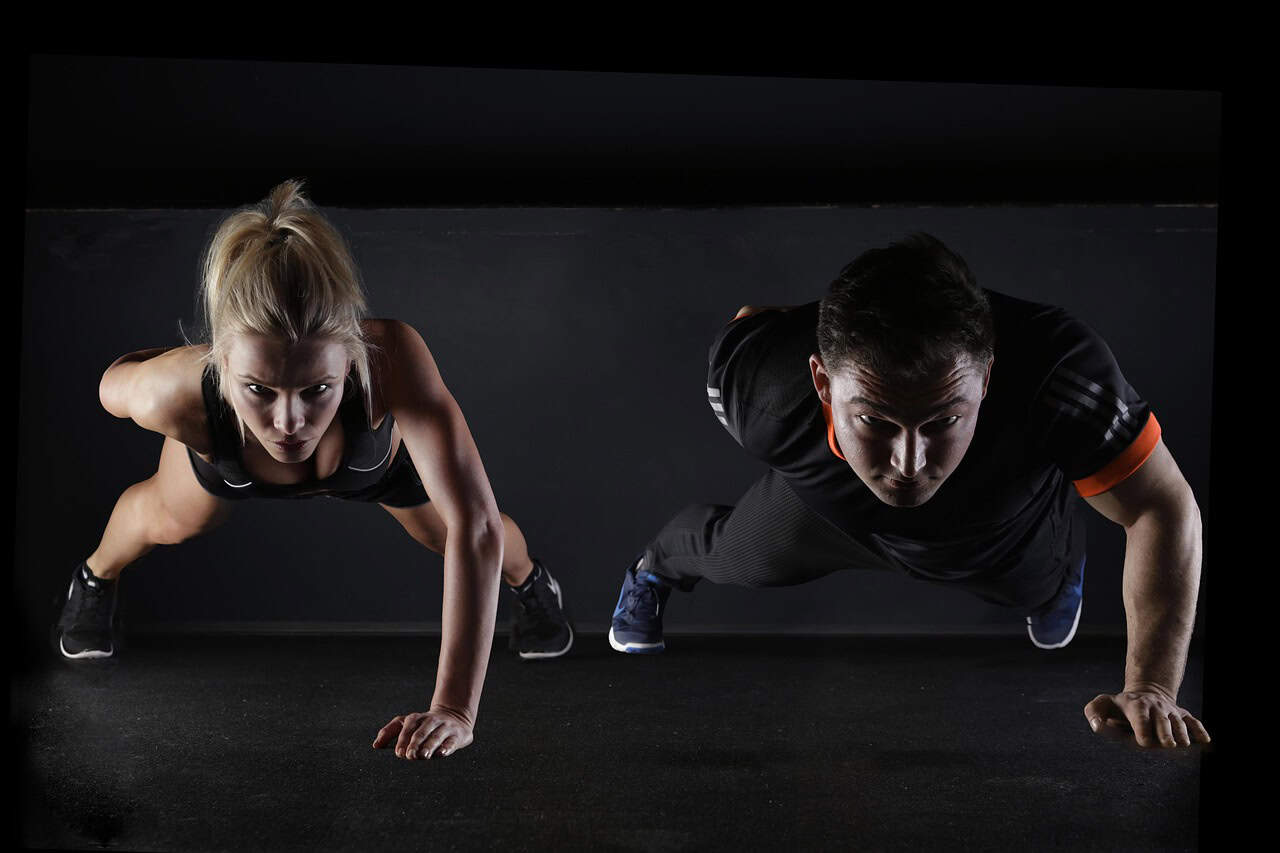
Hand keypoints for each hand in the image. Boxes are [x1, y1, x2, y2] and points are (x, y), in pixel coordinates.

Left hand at [372, 706, 473, 759]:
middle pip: (422, 732)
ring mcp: (445, 727)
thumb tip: (376, 746)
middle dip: (415, 743)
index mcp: (416, 718)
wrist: (455, 715)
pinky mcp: (457, 735)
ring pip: (436, 736)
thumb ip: (389, 732)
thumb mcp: (406, 723)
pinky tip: (442, 754)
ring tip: (423, 756)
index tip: (399, 753)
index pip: (408, 728)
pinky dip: (447, 747)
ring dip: (429, 746)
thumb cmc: (424, 725)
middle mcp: (431, 721)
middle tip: (410, 756)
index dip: (403, 740)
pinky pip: (451, 741)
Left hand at [1083, 685, 1209, 747]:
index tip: (1144, 741)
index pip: (1140, 716)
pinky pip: (1193, 722)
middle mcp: (1156, 708)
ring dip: (1182, 733)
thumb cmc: (1120, 706)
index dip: (1142, 728)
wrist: (1145, 693)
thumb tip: (1096, 725)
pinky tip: (1205, 741)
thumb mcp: (1103, 704)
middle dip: (1165, 732)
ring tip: (1183, 744)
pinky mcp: (1183, 716)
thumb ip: (1093, 712)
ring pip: (1179, 722)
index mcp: (1136, 706)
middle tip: (1168, 745)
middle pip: (1163, 721)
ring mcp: (1171, 711)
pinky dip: (1199, 730)